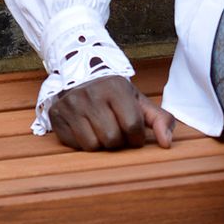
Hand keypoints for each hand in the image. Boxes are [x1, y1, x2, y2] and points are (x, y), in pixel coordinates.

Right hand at [49, 75, 174, 151]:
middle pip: (112, 139)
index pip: (132, 126)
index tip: (134, 134)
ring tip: (102, 131)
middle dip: (119, 141)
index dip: (137, 137)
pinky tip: (87, 130)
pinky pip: (76, 145)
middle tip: (117, 132)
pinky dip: (84, 143)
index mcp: (116, 87)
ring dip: (101, 144)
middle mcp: (91, 94)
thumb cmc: (115, 95)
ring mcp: (71, 105)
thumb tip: (167, 143)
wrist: (81, 78)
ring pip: (93, 145)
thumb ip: (160, 120)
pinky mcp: (57, 116)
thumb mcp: (139, 101)